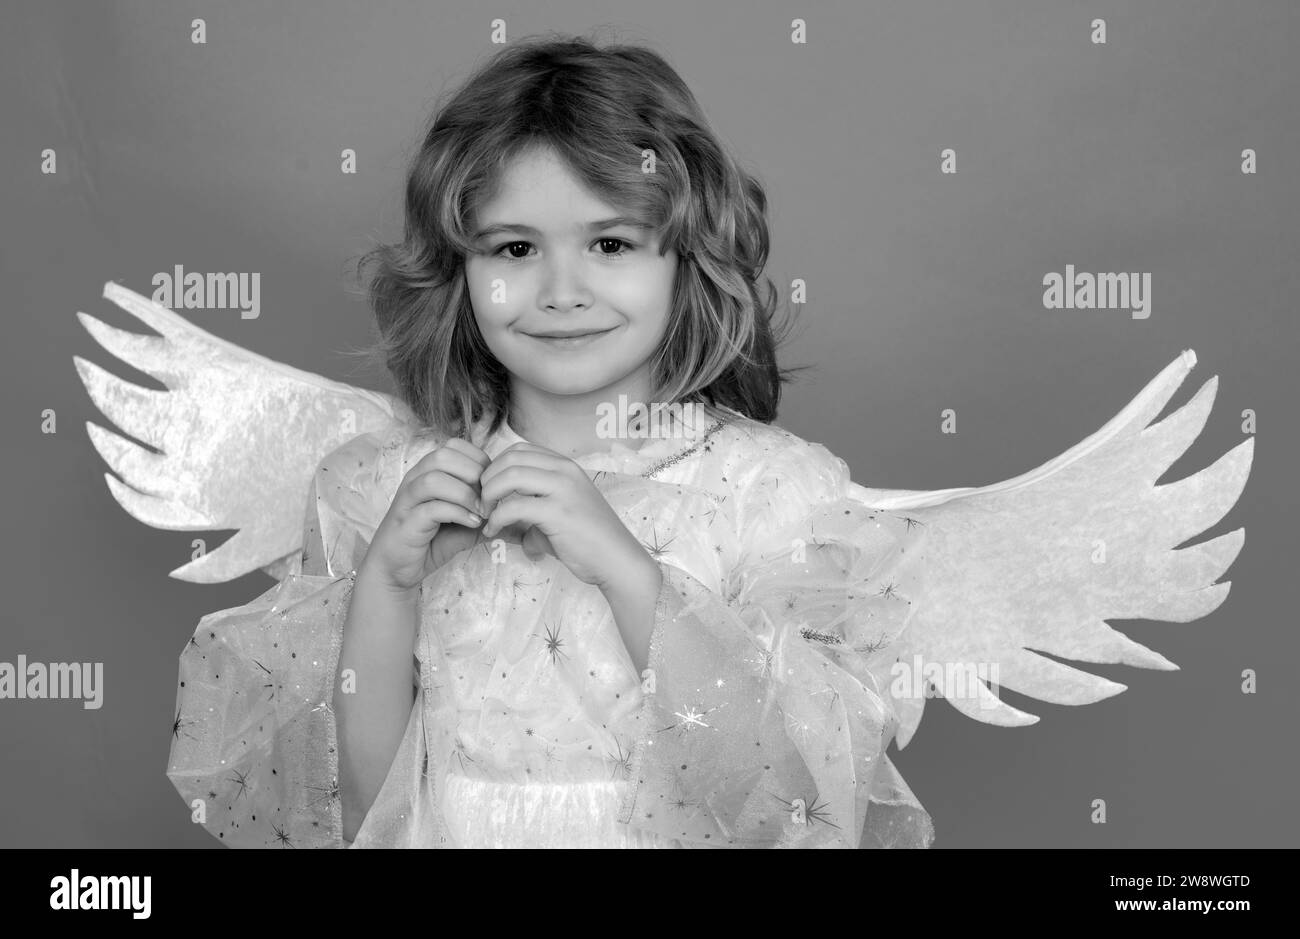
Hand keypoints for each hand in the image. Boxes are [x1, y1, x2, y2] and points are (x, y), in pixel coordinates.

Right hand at [359, 437, 489, 593]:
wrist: (397, 568)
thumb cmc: (431, 541)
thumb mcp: (467, 525)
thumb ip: (490, 517)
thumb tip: (523, 520)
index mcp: (429, 472)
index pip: (455, 446)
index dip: (480, 460)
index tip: (494, 484)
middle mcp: (415, 480)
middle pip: (443, 455)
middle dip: (474, 473)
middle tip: (490, 498)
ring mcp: (408, 500)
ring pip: (434, 479)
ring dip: (465, 494)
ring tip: (482, 512)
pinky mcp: (406, 522)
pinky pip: (430, 508)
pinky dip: (457, 513)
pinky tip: (473, 524)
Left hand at [478, 442, 650, 589]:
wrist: (617, 560)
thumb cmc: (589, 540)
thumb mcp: (560, 510)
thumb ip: (533, 502)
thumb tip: (499, 511)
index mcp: (565, 466)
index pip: (519, 450)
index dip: (496, 467)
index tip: (489, 490)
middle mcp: (565, 470)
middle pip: (510, 458)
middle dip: (487, 479)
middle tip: (482, 503)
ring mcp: (563, 489)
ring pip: (510, 476)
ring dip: (489, 495)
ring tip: (486, 514)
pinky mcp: (558, 512)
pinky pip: (513, 507)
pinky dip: (496, 519)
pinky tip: (494, 531)